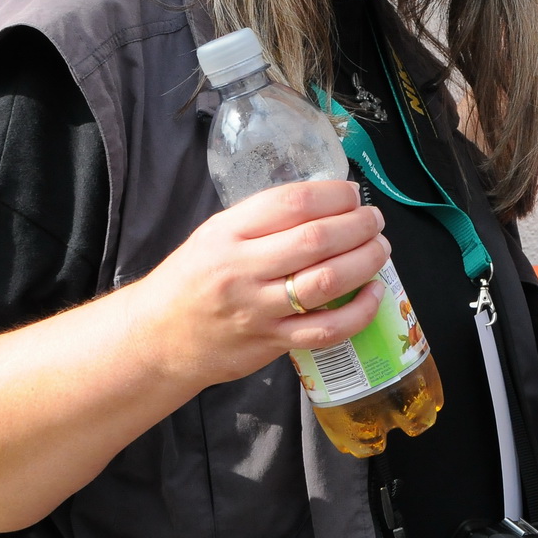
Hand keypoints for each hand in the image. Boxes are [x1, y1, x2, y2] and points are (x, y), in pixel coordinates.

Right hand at [135, 180, 388, 389]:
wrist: (157, 337)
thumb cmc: (192, 278)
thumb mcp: (215, 234)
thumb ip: (263, 219)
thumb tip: (326, 202)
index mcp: (228, 233)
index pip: (291, 203)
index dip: (333, 195)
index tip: (352, 194)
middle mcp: (243, 269)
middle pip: (316, 240)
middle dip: (358, 225)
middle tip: (375, 220)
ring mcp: (258, 309)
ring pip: (326, 282)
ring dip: (365, 261)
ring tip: (380, 248)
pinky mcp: (271, 343)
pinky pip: (326, 330)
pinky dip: (359, 311)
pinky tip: (374, 293)